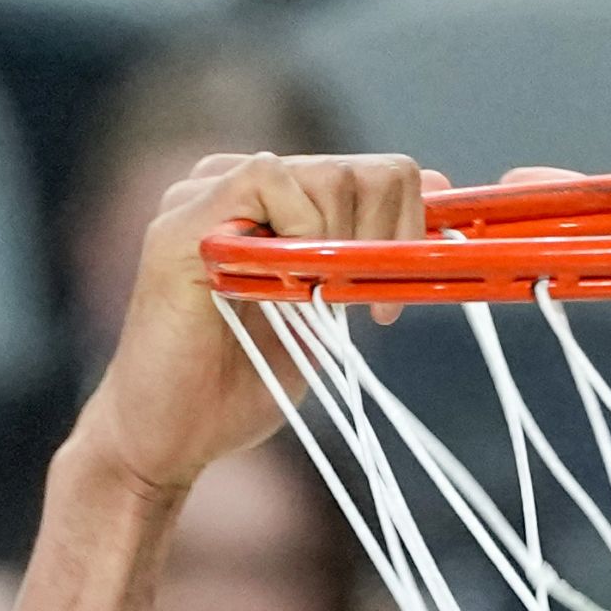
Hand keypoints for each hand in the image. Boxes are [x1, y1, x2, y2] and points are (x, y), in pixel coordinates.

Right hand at [86, 148, 424, 496]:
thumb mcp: (323, 315)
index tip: (388, 305)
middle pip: (358, 170)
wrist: (166, 440)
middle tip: (364, 310)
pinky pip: (266, 179)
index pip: (368, 172)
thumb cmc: (234, 387)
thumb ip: (367, 253)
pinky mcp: (182, 220)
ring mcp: (203, 195)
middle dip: (382, 244)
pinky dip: (298, 231)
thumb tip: (444, 185)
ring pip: (325, 173)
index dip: (402, 230)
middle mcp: (234, 184)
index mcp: (269, 203)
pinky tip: (285, 284)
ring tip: (312, 303)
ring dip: (342, 247)